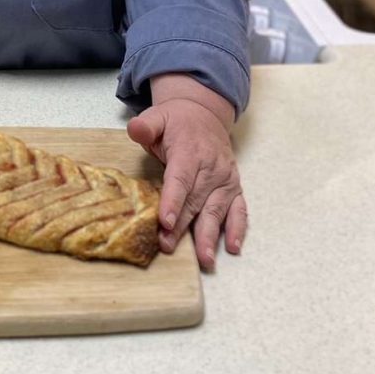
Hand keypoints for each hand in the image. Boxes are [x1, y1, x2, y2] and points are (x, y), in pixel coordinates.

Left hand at [126, 75, 246, 270]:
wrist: (205, 114)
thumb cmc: (176, 122)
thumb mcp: (157, 117)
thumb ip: (145, 126)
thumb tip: (135, 129)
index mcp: (189, 151)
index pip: (180, 179)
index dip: (172, 201)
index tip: (164, 222)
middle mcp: (211, 167)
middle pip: (195, 200)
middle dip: (182, 226)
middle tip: (169, 246)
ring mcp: (225, 179)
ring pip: (216, 209)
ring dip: (210, 235)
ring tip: (205, 259)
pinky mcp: (235, 187)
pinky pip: (239, 209)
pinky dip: (238, 228)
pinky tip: (233, 246)